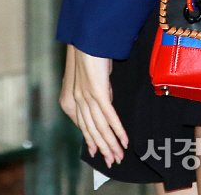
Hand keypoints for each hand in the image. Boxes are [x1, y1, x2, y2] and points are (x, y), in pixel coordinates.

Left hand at [59, 44, 128, 167]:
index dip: (92, 140)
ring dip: (111, 143)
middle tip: (113, 161)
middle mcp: (80, 100)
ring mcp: (88, 96)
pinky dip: (117, 129)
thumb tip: (107, 101)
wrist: (88, 38)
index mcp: (77, 97)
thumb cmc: (93, 52)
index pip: (85, 124)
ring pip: (100, 127)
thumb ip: (100, 90)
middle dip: (103, 148)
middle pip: (92, 130)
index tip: (98, 153)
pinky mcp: (97, 91)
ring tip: (119, 155)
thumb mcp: (96, 75)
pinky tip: (123, 139)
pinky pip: (108, 115)